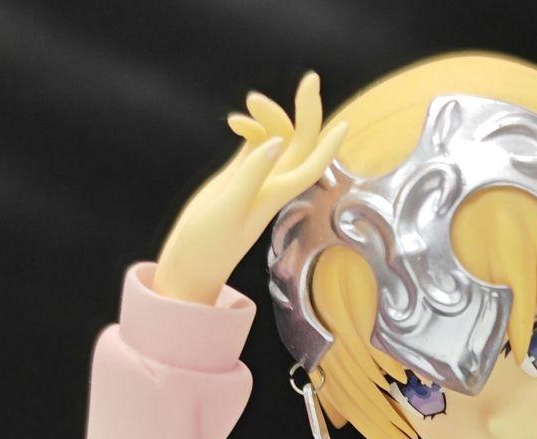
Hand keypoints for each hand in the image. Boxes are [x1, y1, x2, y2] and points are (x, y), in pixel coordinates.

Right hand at [153, 72, 347, 304]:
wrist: (191, 262)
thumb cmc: (208, 242)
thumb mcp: (229, 206)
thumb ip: (252, 174)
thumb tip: (277, 141)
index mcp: (275, 194)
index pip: (312, 165)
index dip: (330, 144)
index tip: (346, 122)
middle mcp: (272, 186)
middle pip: (300, 144)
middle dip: (306, 112)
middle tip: (310, 78)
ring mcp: (257, 180)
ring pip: (277, 140)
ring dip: (270, 115)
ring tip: (249, 101)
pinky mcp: (240, 177)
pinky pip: (256, 144)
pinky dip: (250, 127)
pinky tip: (232, 122)